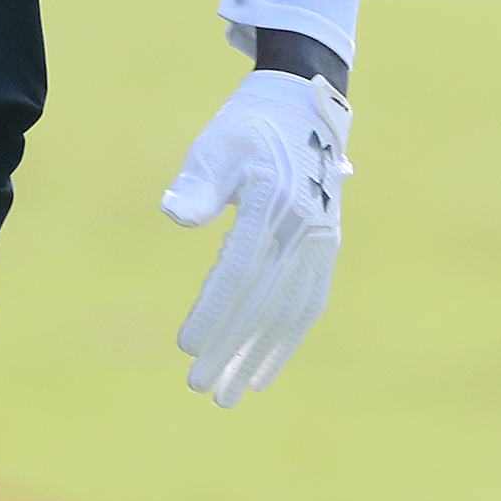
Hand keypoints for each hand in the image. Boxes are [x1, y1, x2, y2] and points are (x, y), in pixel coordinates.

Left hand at [162, 68, 352, 405]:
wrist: (301, 108)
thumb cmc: (244, 126)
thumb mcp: (214, 145)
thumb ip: (197, 185)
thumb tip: (174, 216)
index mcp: (274, 204)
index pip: (239, 271)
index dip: (213, 311)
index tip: (186, 346)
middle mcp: (305, 231)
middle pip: (263, 303)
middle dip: (231, 348)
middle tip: (200, 388)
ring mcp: (321, 243)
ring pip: (289, 313)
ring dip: (259, 355)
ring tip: (229, 392)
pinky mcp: (325, 250)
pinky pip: (306, 304)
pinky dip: (284, 338)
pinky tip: (261, 368)